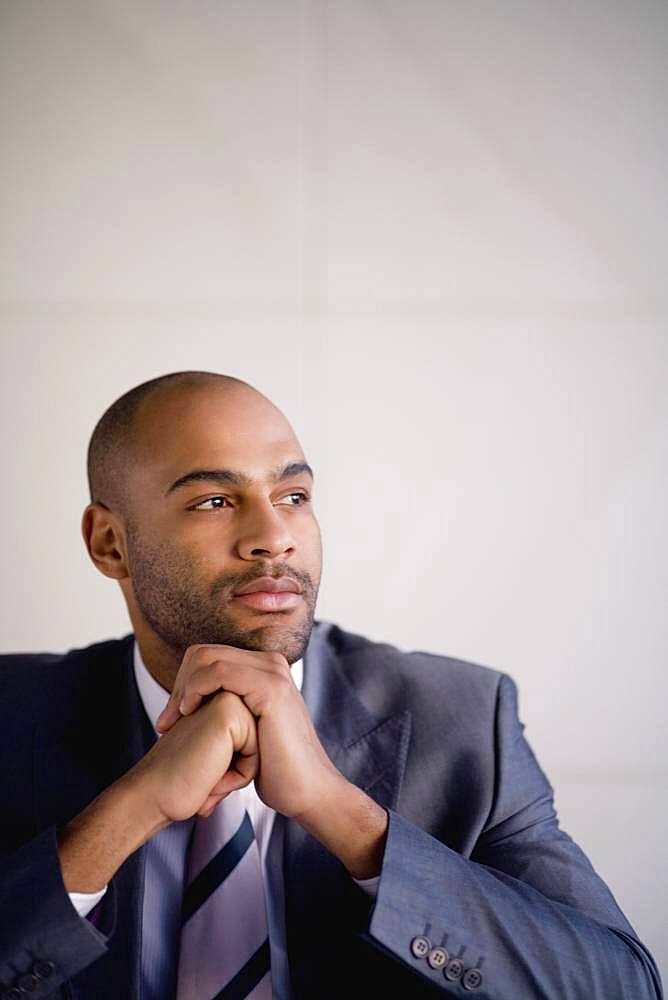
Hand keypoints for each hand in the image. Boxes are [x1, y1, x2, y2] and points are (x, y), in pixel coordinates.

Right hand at [130, 689, 258, 821]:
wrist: (153, 797)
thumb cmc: (184, 785)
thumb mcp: (220, 760)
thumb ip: (238, 745)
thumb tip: (270, 751)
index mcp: (221, 703)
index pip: (257, 742)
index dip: (238, 767)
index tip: (205, 770)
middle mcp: (224, 695)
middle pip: (262, 741)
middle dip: (241, 767)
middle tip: (204, 774)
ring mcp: (226, 699)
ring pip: (261, 745)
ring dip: (239, 771)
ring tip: (207, 776)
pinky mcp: (227, 711)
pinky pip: (256, 751)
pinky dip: (239, 774)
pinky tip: (210, 777)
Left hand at [155, 644, 341, 821]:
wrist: (305, 790)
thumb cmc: (274, 768)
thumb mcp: (245, 730)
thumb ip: (226, 707)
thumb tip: (189, 703)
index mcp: (264, 668)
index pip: (208, 656)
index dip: (182, 683)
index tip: (169, 719)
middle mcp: (270, 663)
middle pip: (204, 652)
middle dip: (178, 684)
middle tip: (166, 722)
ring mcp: (272, 672)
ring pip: (208, 658)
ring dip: (182, 688)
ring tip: (174, 721)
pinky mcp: (270, 687)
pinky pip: (218, 672)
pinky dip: (195, 689)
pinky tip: (188, 713)